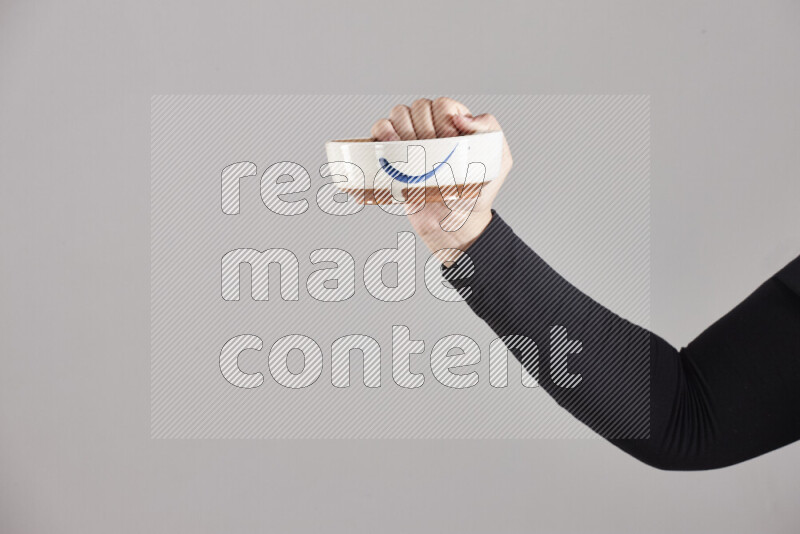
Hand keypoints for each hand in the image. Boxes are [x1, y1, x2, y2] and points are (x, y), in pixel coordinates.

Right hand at [370, 97, 512, 264]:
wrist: (454, 223)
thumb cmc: (477, 194)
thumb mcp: (498, 162)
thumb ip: (490, 131)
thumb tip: (461, 117)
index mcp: (457, 124)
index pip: (442, 104)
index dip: (443, 120)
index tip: (450, 143)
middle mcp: (432, 127)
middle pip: (418, 107)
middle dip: (424, 129)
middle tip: (433, 156)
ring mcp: (411, 140)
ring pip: (398, 114)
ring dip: (403, 131)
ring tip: (413, 156)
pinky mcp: (392, 153)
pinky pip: (379, 130)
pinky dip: (380, 133)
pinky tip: (390, 146)